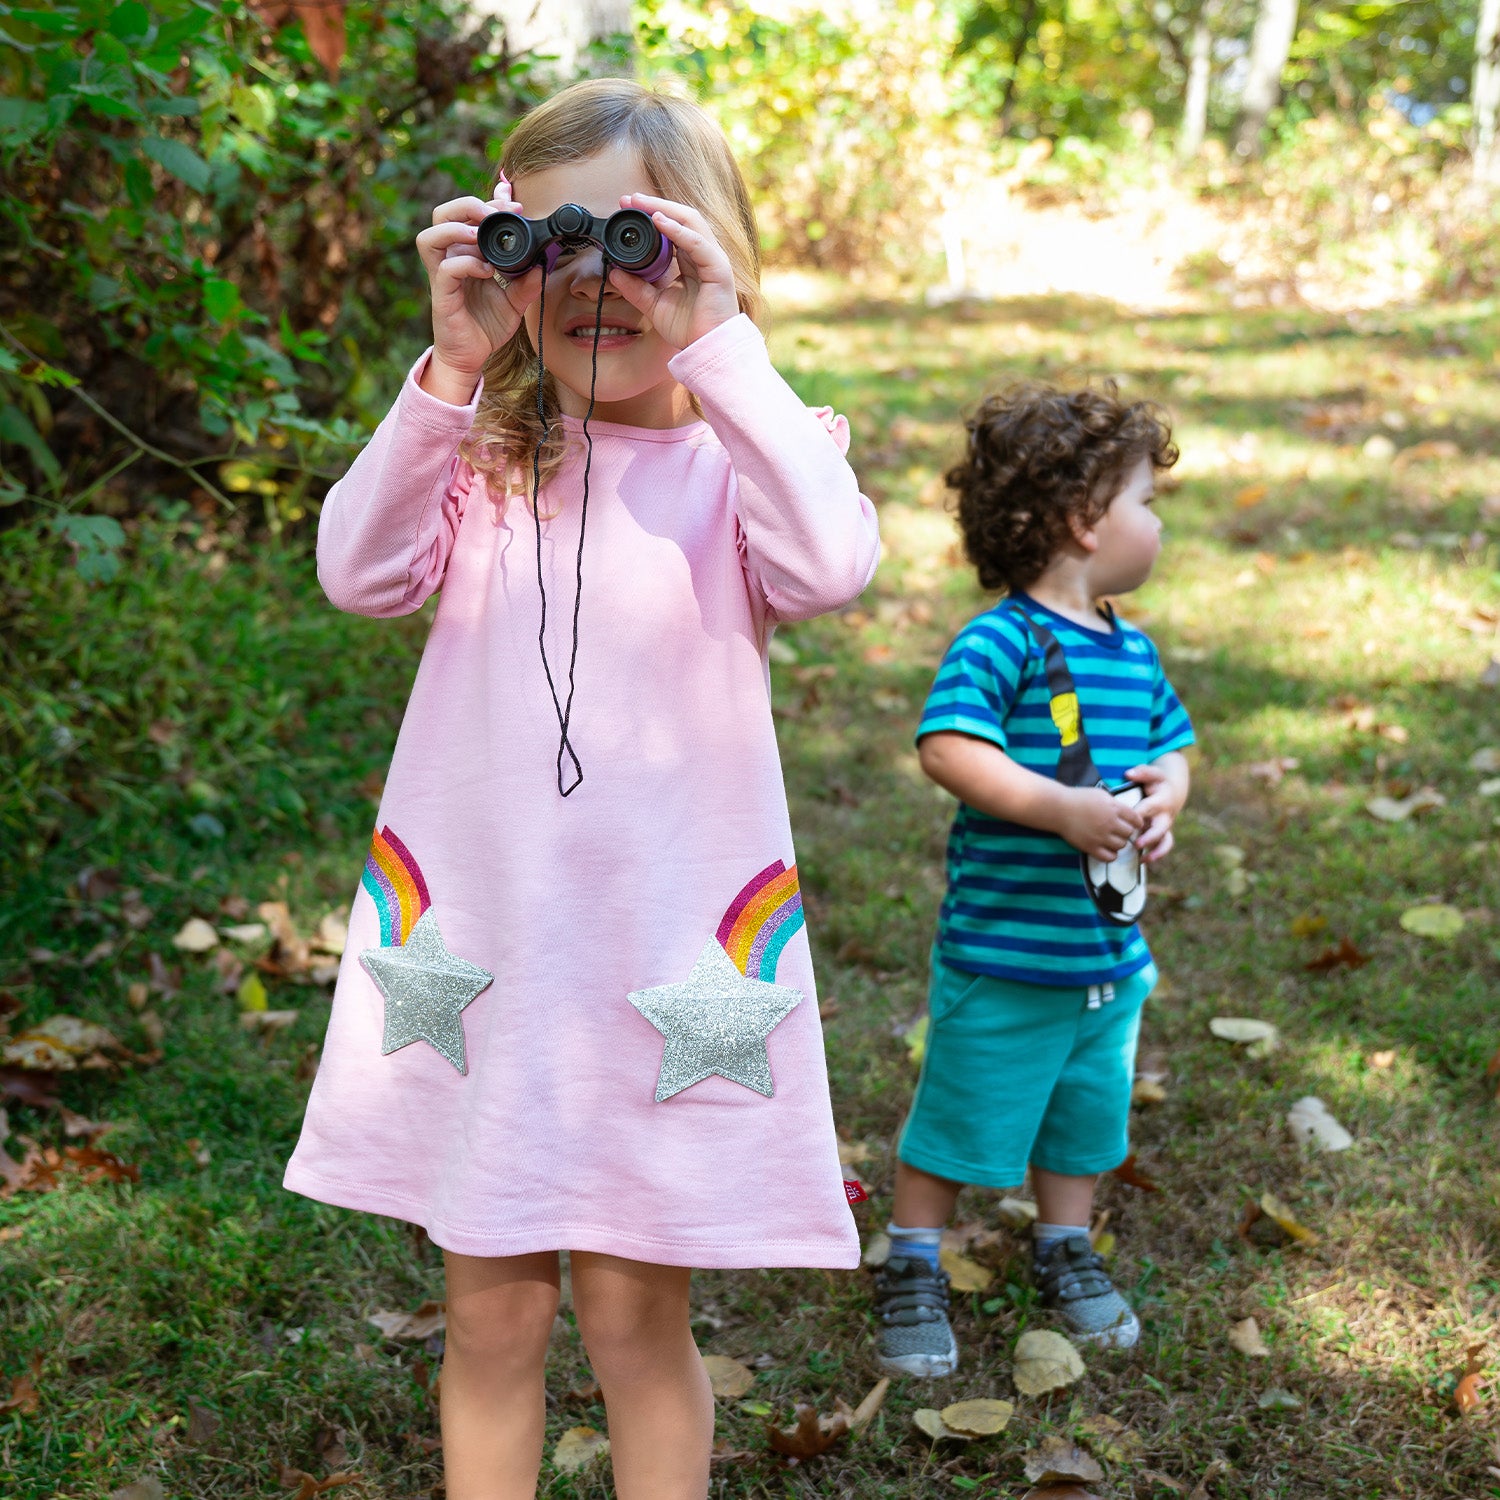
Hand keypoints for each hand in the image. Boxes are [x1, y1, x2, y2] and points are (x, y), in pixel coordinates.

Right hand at [414, 182, 542, 399]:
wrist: (471, 357)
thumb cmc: (485, 326)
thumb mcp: (514, 302)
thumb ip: (527, 283)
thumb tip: (543, 264)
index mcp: (466, 254)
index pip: (467, 216)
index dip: (488, 203)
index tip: (515, 205)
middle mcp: (450, 259)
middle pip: (442, 215)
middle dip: (468, 206)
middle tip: (496, 213)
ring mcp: (442, 276)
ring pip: (431, 236)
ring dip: (457, 229)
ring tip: (481, 236)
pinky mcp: (442, 296)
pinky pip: (446, 270)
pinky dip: (466, 264)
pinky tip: (487, 271)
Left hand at [605, 192, 739, 351]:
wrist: (707, 349)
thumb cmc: (690, 328)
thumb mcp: (654, 305)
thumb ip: (636, 288)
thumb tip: (614, 273)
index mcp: (691, 261)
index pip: (673, 228)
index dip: (651, 214)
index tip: (627, 208)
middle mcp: (703, 255)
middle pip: (681, 218)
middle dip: (654, 205)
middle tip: (629, 199)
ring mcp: (712, 259)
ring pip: (690, 222)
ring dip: (664, 209)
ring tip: (641, 203)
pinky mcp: (718, 269)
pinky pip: (697, 243)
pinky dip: (678, 230)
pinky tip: (659, 221)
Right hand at [1056, 785, 1144, 862]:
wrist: (1059, 808)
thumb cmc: (1078, 798)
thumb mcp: (1101, 794)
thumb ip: (1115, 804)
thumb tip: (1126, 813)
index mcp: (1114, 808)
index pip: (1136, 819)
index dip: (1137, 822)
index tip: (1134, 824)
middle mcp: (1110, 823)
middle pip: (1129, 833)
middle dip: (1126, 832)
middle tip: (1119, 830)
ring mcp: (1101, 837)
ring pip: (1121, 845)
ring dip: (1119, 843)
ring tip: (1111, 839)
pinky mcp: (1091, 847)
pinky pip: (1110, 857)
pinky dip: (1111, 855)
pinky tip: (1107, 849)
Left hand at [1125, 760, 1186, 863]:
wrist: (1172, 792)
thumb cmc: (1157, 783)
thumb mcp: (1153, 773)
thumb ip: (1142, 772)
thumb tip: (1129, 773)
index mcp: (1161, 800)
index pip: (1148, 808)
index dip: (1138, 814)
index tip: (1128, 819)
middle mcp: (1165, 816)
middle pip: (1160, 828)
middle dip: (1149, 837)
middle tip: (1137, 843)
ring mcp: (1165, 826)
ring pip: (1165, 841)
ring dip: (1156, 851)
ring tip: (1144, 858)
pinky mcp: (1164, 834)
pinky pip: (1164, 847)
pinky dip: (1156, 855)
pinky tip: (1143, 861)